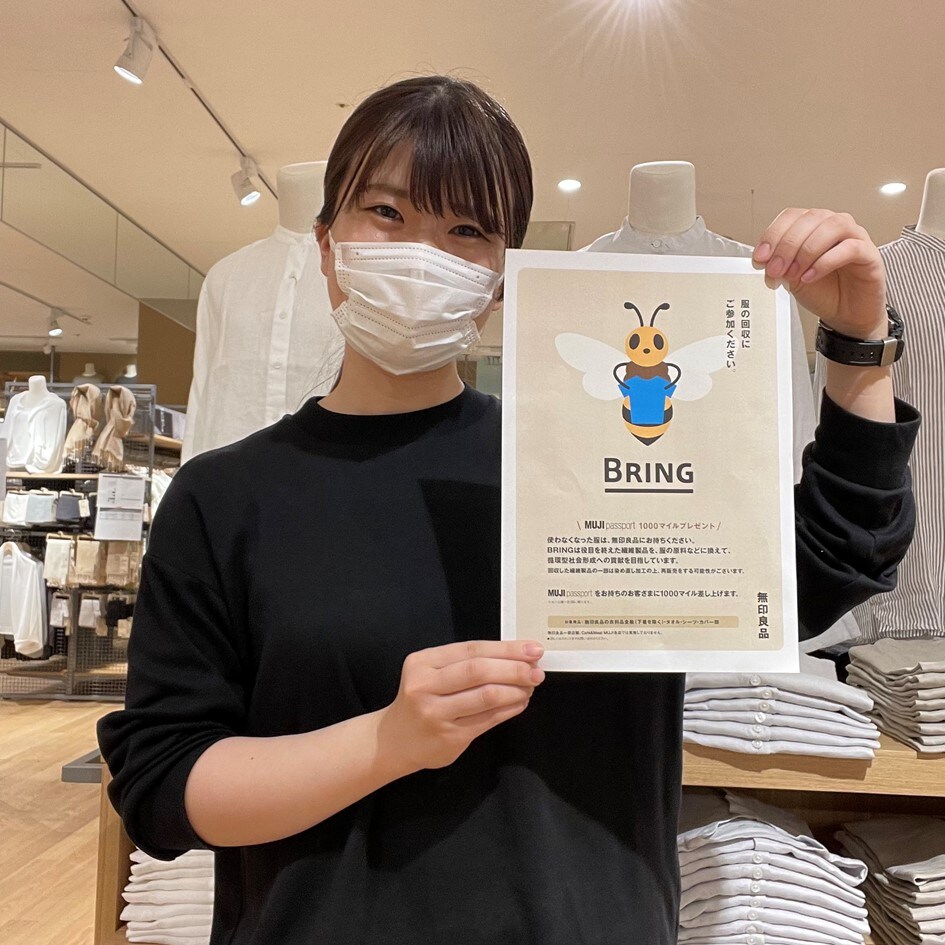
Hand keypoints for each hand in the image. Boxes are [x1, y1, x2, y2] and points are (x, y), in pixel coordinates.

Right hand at [378, 639, 544, 771]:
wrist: (394, 740)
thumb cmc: (421, 700)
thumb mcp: (431, 673)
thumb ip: (465, 663)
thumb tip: (516, 657)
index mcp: (422, 662)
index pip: (472, 649)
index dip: (505, 648)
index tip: (532, 648)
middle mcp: (425, 686)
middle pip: (478, 671)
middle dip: (514, 669)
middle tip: (537, 670)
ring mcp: (436, 713)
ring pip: (486, 696)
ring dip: (515, 690)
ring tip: (530, 687)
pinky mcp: (449, 737)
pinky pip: (487, 719)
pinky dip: (509, 709)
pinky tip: (519, 703)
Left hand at [753, 209, 886, 338]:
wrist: (847, 314)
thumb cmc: (824, 292)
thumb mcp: (791, 278)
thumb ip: (778, 266)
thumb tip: (763, 261)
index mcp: (813, 227)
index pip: (792, 216)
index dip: (773, 234)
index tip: (760, 257)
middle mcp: (834, 226)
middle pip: (810, 218)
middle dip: (787, 245)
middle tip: (775, 269)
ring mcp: (855, 237)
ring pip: (832, 226)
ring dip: (807, 250)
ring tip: (793, 273)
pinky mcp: (869, 254)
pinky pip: (850, 248)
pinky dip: (826, 262)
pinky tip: (811, 276)